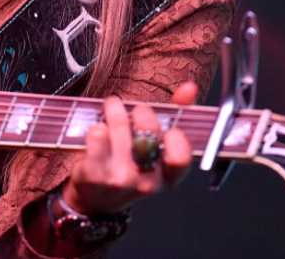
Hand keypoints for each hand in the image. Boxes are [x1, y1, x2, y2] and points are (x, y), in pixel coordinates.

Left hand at [62, 81, 198, 214]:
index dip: (175, 137)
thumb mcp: (156, 147)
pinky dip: (96, 124)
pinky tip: (97, 127)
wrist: (95, 197)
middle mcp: (146, 182)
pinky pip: (97, 134)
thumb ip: (175, 115)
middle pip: (148, 132)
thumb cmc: (129, 165)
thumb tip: (189, 88)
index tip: (167, 127)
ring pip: (120, 127)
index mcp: (167, 177)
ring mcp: (120, 179)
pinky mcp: (94, 173)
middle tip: (133, 110)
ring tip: (111, 107)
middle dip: (141, 112)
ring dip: (114, 109)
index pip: (180, 157)